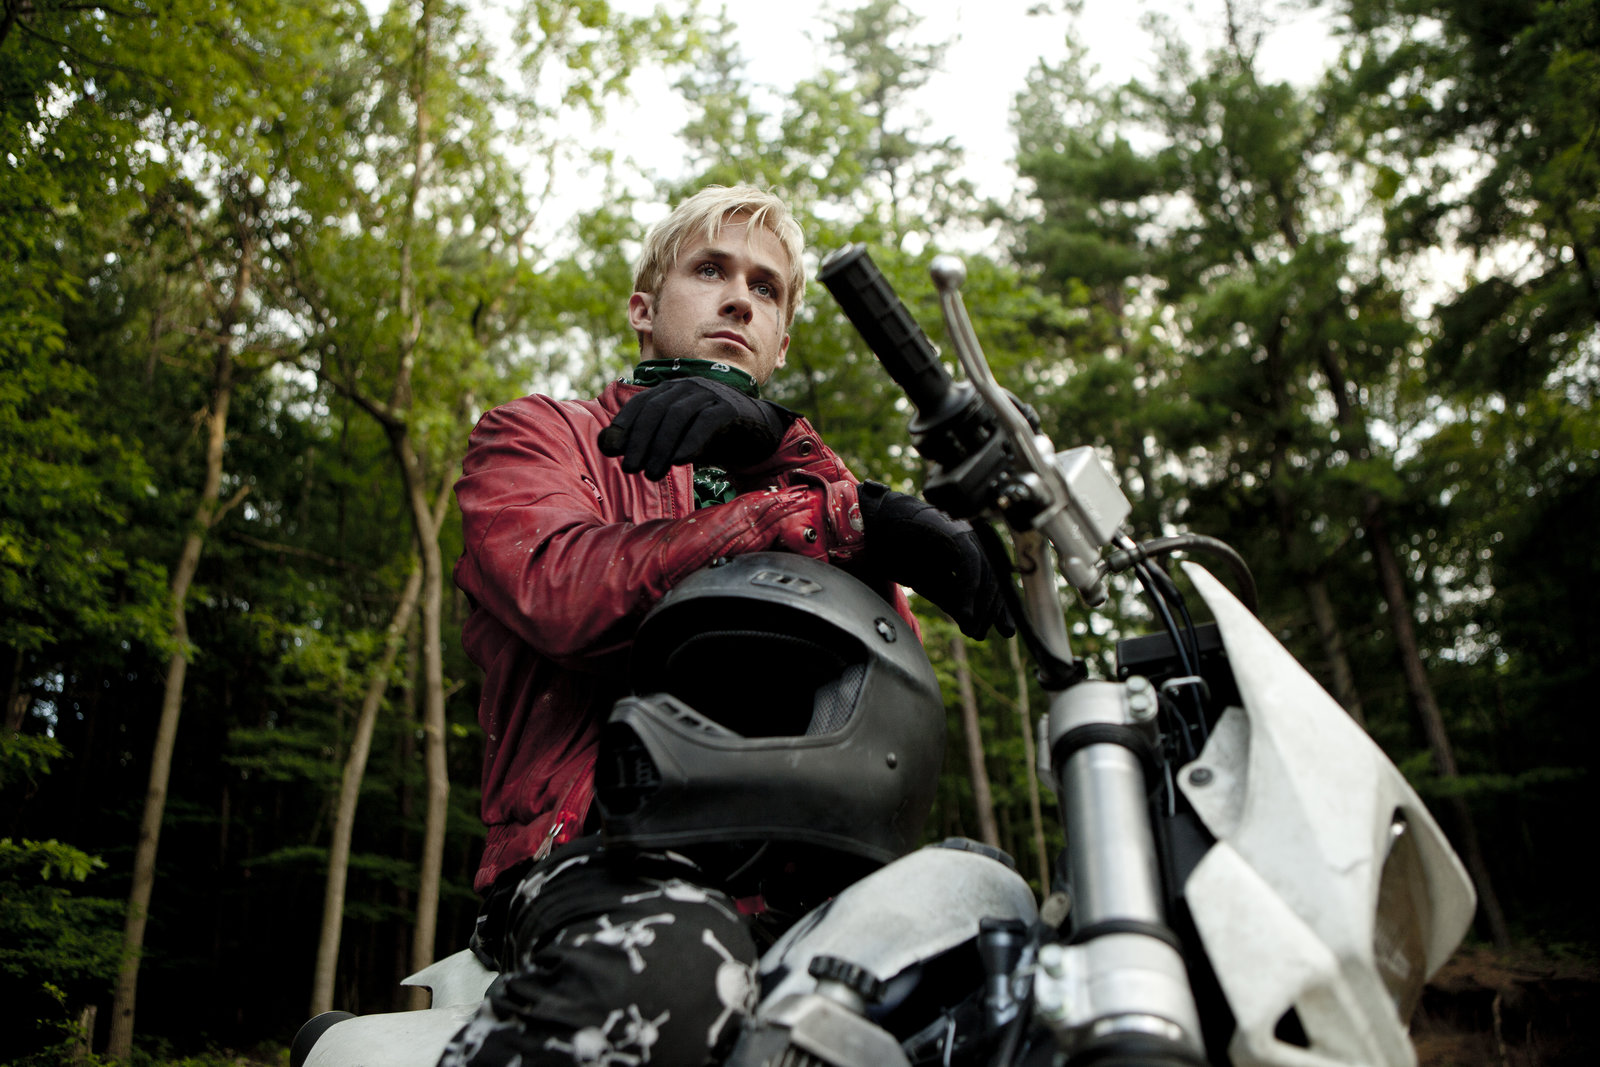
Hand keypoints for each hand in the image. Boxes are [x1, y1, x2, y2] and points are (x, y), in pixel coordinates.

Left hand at [597, 377, 795, 480]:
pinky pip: (707, 422)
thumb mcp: (675, 439)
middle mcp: (690, 386)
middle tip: (630, 468)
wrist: (757, 434)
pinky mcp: (732, 408)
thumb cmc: (710, 437)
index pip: (642, 403)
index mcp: (673, 389)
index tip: (611, 451)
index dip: (625, 425)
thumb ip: (644, 439)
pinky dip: (691, 441)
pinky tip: (680, 461)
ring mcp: (712, 394)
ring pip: (680, 415)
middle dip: (640, 440)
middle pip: (658, 410)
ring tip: (652, 474)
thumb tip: (605, 445)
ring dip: (662, 447)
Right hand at [857, 482, 1014, 639]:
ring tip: (974, 627)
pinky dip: (970, 590)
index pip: (995, 581)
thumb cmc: (901, 551)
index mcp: (971, 549)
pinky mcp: (953, 531)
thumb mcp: (932, 584)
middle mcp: (973, 539)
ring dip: (983, 604)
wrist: (875, 527)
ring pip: (987, 572)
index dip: (1000, 607)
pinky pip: (970, 563)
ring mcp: (965, 533)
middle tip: (980, 633)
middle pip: (995, 578)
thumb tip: (975, 628)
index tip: (1005, 630)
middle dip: (991, 610)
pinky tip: (966, 613)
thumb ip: (955, 601)